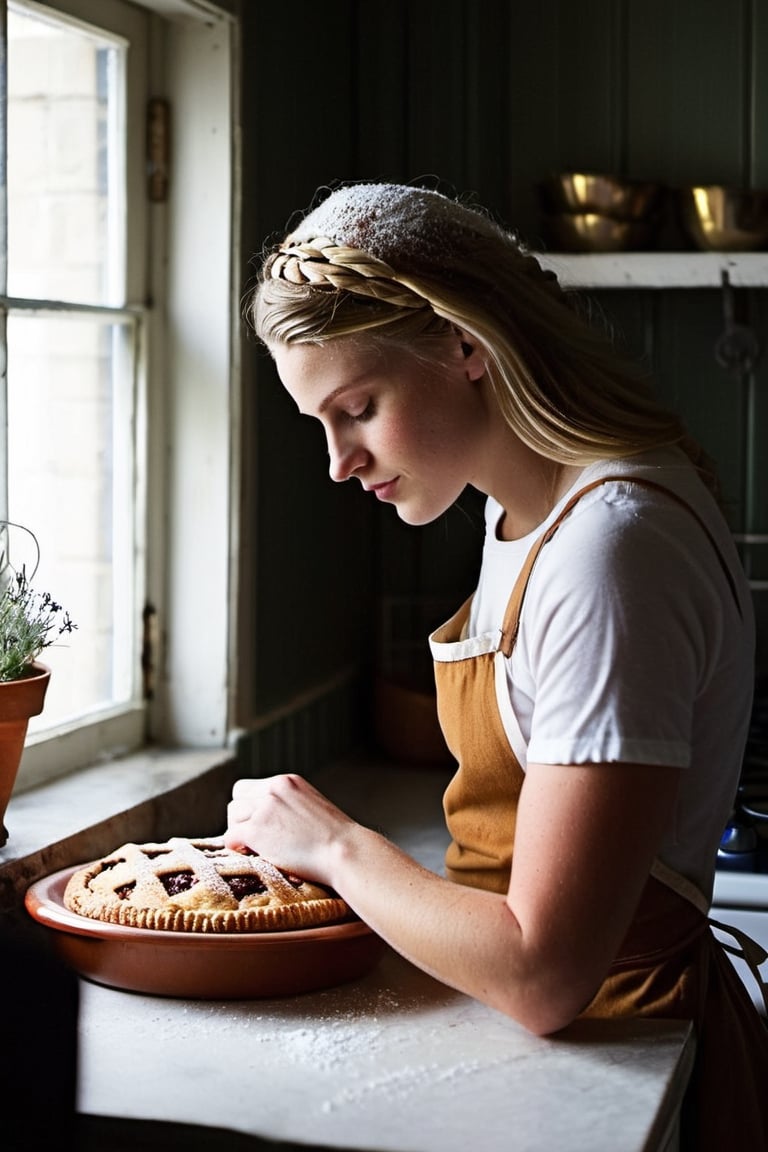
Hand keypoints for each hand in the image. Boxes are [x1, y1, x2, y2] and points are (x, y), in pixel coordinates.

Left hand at [223, 773, 354, 886]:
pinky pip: (230, 837)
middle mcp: (274, 789)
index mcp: (288, 781)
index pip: (250, 788)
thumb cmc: (337, 839)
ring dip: (239, 833)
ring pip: (232, 817)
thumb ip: (291, 805)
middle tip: (255, 838)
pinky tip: (252, 856)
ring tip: (256, 848)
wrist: (346, 852)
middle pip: (237, 798)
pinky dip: (236, 848)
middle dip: (242, 818)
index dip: (251, 807)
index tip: (261, 824)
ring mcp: (264, 808)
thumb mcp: (314, 806)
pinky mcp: (256, 830)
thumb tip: (274, 821)